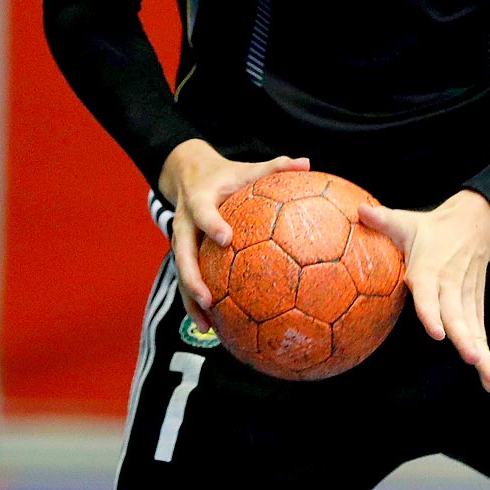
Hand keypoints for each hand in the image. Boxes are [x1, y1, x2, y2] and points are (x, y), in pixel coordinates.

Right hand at [156, 139, 310, 330]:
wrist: (190, 176)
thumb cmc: (228, 175)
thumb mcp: (248, 168)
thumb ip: (276, 167)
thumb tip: (307, 162)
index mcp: (199, 201)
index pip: (203, 213)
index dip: (212, 225)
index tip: (225, 238)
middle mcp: (184, 225)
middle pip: (183, 254)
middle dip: (193, 278)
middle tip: (208, 298)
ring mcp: (182, 243)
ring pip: (182, 275)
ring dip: (191, 302)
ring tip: (206, 326)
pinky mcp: (186, 256)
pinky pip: (189, 282)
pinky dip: (197, 304)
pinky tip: (213, 327)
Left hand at [360, 191, 489, 392]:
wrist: (477, 223)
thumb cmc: (432, 228)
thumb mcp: (407, 221)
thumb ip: (383, 221)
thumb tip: (359, 210)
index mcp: (431, 269)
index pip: (430, 294)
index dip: (432, 313)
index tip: (436, 333)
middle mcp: (451, 287)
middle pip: (459, 317)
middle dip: (465, 340)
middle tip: (472, 360)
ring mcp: (467, 299)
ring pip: (475, 331)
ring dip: (483, 356)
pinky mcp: (475, 307)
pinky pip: (481, 335)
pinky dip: (488, 359)